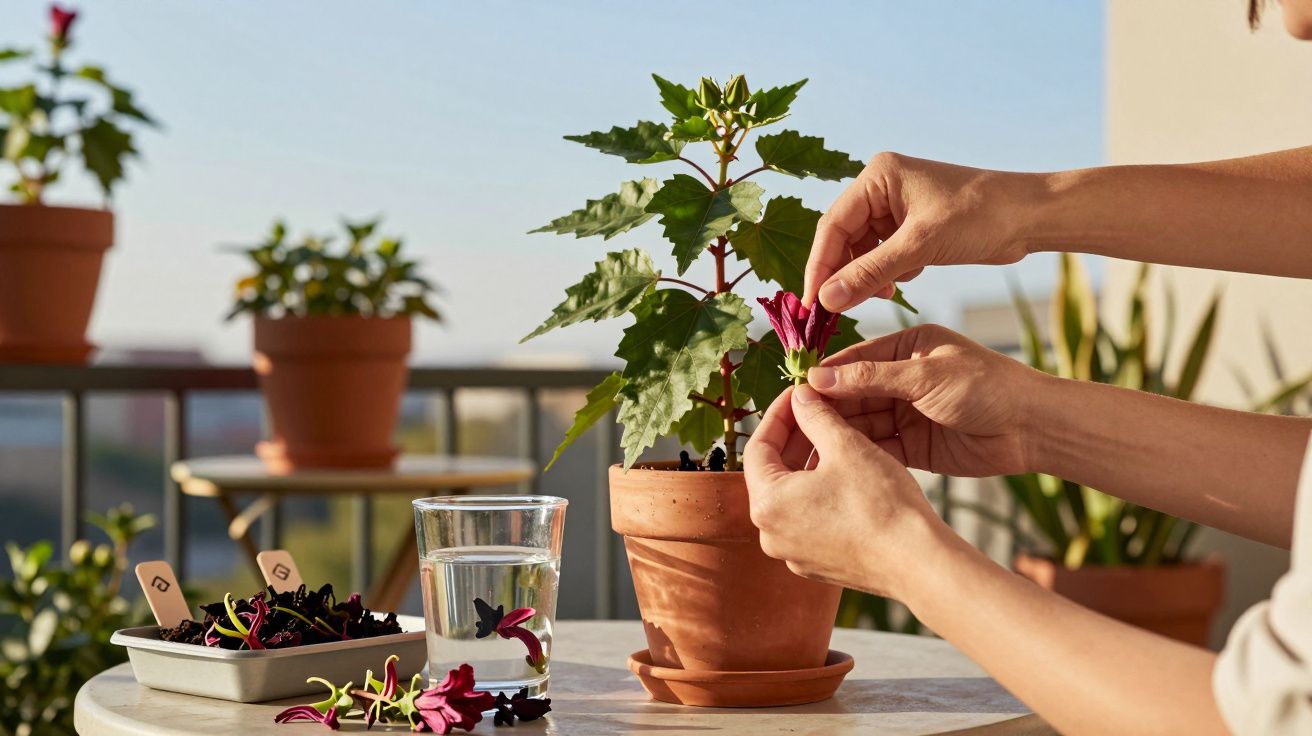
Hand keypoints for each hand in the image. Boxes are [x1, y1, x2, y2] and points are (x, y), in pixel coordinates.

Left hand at [744, 385, 949, 597]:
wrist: (919, 563)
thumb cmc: (882, 504)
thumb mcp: (847, 447)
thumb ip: (816, 416)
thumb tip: (800, 397)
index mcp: (767, 505)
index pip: (758, 447)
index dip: (778, 414)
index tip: (798, 394)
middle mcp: (771, 535)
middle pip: (774, 473)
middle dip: (795, 438)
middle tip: (816, 409)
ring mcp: (794, 553)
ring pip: (794, 496)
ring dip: (810, 464)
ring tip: (834, 436)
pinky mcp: (819, 563)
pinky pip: (810, 518)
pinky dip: (821, 492)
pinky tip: (845, 472)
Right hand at [805, 152, 1038, 311]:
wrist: (1029, 216)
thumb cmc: (980, 216)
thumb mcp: (920, 246)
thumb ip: (870, 273)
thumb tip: (826, 300)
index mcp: (877, 176)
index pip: (832, 225)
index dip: (820, 265)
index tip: (812, 302)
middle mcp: (881, 187)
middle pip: (843, 238)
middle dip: (843, 274)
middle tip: (835, 310)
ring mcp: (895, 207)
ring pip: (862, 250)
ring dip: (867, 277)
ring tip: (883, 294)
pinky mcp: (911, 226)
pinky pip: (882, 255)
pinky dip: (887, 273)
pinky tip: (904, 281)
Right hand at [807, 324, 1045, 477]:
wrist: (1032, 429)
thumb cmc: (988, 387)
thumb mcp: (926, 376)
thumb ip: (872, 378)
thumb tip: (819, 378)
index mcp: (906, 349)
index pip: (854, 360)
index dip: (824, 376)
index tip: (793, 391)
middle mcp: (903, 380)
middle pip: (852, 394)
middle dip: (826, 409)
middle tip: (794, 426)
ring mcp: (908, 413)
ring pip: (861, 424)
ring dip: (837, 435)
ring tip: (808, 448)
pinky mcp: (914, 446)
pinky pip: (877, 448)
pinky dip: (858, 455)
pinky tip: (836, 464)